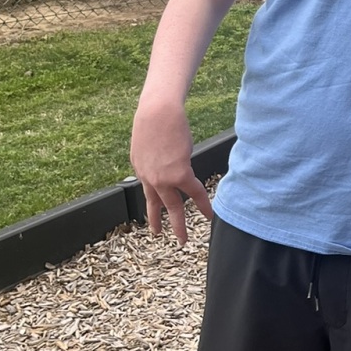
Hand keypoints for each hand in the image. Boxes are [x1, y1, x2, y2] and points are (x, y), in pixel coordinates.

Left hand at [130, 96, 214, 244]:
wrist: (157, 111)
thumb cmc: (155, 115)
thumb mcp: (149, 139)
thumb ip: (159, 154)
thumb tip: (173, 158)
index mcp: (140, 167)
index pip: (148, 190)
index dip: (153, 203)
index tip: (153, 214)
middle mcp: (148, 177)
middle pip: (156, 203)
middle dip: (158, 222)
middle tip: (159, 236)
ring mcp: (162, 178)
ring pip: (172, 206)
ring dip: (179, 223)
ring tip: (183, 240)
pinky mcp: (179, 173)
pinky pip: (194, 193)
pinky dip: (203, 205)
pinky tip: (209, 215)